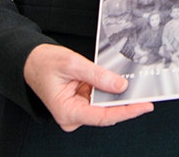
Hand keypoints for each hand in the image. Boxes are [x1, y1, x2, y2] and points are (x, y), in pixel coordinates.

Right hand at [23, 43, 153, 131]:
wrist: (31, 61)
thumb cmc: (45, 63)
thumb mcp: (73, 64)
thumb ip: (97, 75)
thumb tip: (120, 86)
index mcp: (67, 111)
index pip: (102, 117)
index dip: (125, 112)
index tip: (143, 106)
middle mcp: (72, 115)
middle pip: (106, 113)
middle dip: (126, 103)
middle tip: (147, 94)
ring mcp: (77, 110)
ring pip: (105, 106)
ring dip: (119, 96)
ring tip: (137, 86)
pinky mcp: (81, 102)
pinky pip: (100, 98)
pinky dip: (111, 90)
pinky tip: (123, 83)